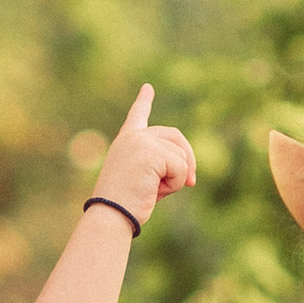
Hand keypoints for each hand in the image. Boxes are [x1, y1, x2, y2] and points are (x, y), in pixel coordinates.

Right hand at [93, 84, 197, 228]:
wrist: (111, 214)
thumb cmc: (126, 204)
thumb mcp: (145, 181)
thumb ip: (162, 168)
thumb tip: (190, 176)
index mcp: (126, 141)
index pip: (137, 116)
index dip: (143, 102)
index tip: (147, 88)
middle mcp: (133, 136)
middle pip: (175, 137)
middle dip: (188, 160)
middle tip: (191, 183)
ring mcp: (142, 141)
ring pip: (180, 155)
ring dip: (176, 178)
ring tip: (154, 190)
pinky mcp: (151, 151)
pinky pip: (180, 167)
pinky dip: (175, 183)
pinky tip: (155, 191)